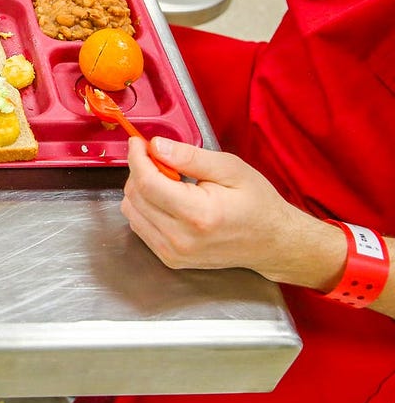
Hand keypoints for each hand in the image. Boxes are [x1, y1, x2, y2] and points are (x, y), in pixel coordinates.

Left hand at [120, 136, 318, 278]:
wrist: (271, 243)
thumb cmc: (257, 205)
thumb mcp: (230, 169)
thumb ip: (189, 156)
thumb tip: (156, 146)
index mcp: (198, 215)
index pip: (147, 183)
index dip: (137, 158)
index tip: (137, 143)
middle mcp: (181, 239)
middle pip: (135, 196)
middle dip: (140, 170)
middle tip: (160, 159)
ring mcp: (173, 253)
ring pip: (131, 211)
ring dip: (141, 189)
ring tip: (169, 182)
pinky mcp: (169, 259)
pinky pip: (139, 226)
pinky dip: (145, 207)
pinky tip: (167, 200)